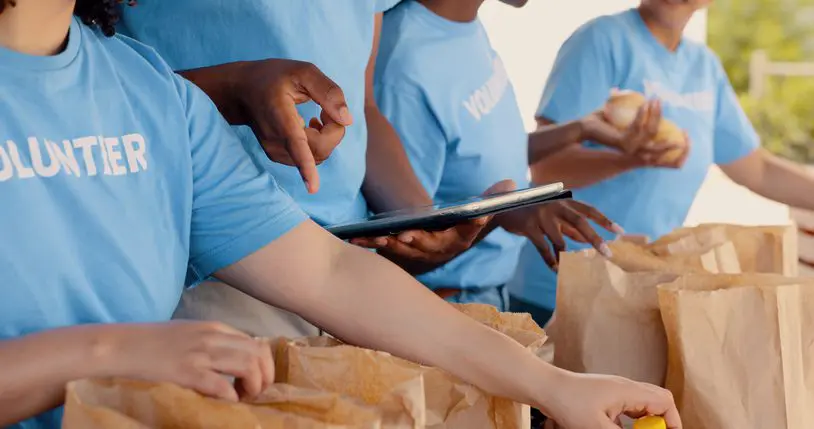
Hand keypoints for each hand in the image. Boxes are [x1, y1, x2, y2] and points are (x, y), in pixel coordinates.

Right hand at [109, 321, 273, 401]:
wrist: (119, 346)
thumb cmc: (151, 343)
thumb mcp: (189, 333)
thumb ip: (213, 342)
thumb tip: (235, 359)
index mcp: (215, 328)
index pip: (256, 342)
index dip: (263, 365)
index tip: (257, 380)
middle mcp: (212, 337)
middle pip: (258, 353)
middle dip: (265, 376)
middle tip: (255, 392)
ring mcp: (200, 354)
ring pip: (248, 366)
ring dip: (254, 386)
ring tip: (243, 397)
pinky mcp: (187, 372)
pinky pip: (222, 385)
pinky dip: (231, 396)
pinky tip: (226, 402)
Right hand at [231, 59, 353, 193]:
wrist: (242, 91)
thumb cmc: (274, 78)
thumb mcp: (303, 72)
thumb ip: (328, 92)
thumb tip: (347, 120)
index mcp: (282, 118)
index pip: (296, 146)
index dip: (307, 168)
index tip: (313, 188)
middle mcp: (276, 141)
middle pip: (321, 150)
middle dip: (334, 131)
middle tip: (326, 110)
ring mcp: (276, 152)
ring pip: (318, 156)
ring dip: (327, 137)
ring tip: (317, 116)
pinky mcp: (279, 157)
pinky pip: (311, 158)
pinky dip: (318, 143)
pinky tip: (309, 126)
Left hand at [351, 180, 516, 273]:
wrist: (435, 241)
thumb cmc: (456, 223)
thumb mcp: (475, 210)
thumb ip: (492, 198)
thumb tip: (511, 184)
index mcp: (459, 239)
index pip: (468, 232)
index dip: (471, 225)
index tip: (470, 219)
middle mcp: (438, 251)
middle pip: (429, 246)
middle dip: (419, 241)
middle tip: (409, 233)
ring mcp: (416, 253)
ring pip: (403, 250)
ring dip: (391, 244)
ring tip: (382, 236)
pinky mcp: (396, 251)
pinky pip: (382, 248)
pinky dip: (369, 242)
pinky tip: (355, 235)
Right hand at [497, 200, 622, 270]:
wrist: (503, 207)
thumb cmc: (533, 212)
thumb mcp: (553, 216)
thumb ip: (569, 226)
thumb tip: (588, 240)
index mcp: (563, 202)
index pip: (589, 210)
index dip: (605, 221)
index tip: (620, 232)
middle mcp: (555, 206)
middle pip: (579, 222)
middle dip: (595, 239)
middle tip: (607, 254)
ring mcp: (541, 215)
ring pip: (559, 239)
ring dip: (566, 256)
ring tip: (571, 268)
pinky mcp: (529, 226)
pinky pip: (543, 247)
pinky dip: (550, 259)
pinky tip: (555, 268)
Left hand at [541, 372, 680, 428]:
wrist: (545, 387)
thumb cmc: (568, 403)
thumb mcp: (597, 428)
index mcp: (629, 391)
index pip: (665, 402)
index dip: (672, 421)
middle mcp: (626, 387)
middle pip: (658, 401)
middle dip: (661, 422)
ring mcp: (616, 390)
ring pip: (643, 405)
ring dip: (645, 422)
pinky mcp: (606, 395)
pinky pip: (629, 408)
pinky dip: (631, 421)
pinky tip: (620, 428)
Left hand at [582, 100, 684, 166]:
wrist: (584, 126)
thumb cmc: (601, 121)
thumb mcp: (620, 115)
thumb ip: (630, 108)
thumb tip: (634, 93)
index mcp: (638, 149)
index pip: (663, 155)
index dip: (679, 150)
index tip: (686, 132)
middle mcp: (635, 152)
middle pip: (662, 146)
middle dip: (672, 132)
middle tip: (670, 111)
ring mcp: (629, 149)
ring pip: (651, 133)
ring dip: (655, 115)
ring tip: (655, 100)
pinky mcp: (622, 143)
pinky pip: (637, 128)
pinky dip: (642, 114)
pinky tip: (644, 104)